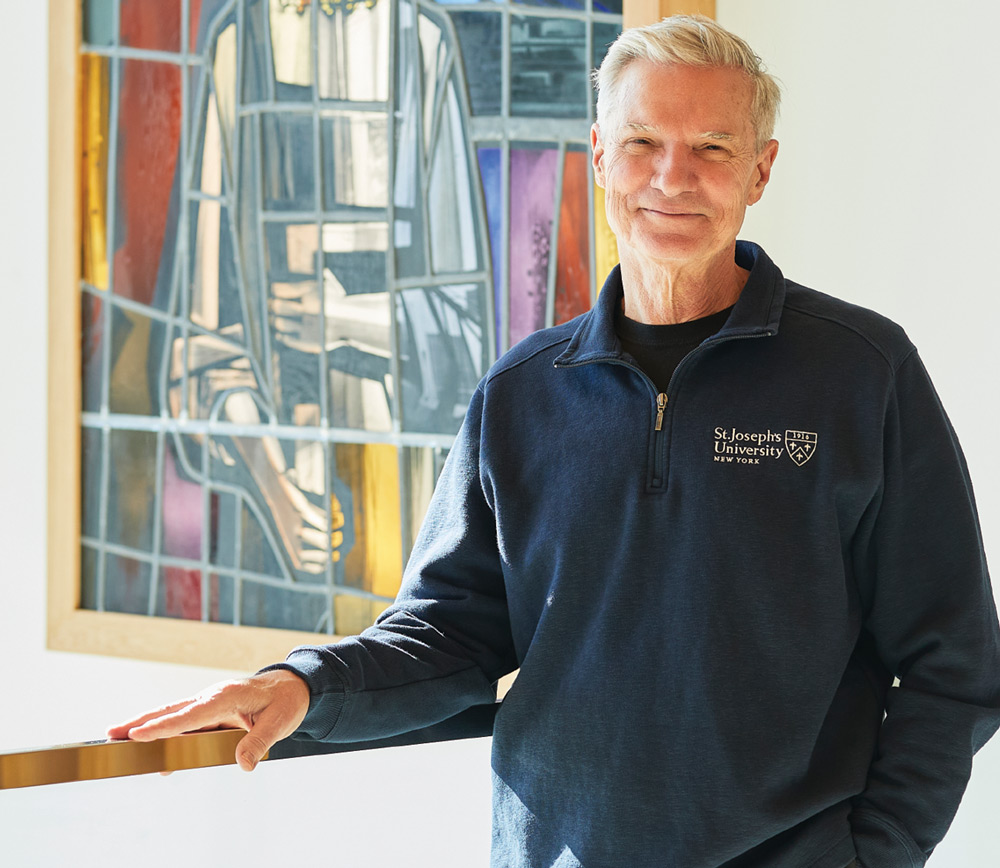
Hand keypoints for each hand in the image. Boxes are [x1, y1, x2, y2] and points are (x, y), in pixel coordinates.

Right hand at [106, 669, 309, 771]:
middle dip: (141, 723)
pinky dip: (165, 734)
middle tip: (111, 734)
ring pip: (173, 716)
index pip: (191, 715)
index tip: (138, 734)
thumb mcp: (281, 722)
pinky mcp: (210, 711)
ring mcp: (209, 703)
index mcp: (227, 696)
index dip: (164, 727)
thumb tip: (243, 765)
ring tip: (116, 739)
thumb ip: (260, 742)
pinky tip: (152, 754)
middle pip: (172, 711)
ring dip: (146, 726)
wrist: (293, 686)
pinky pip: (184, 724)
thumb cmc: (286, 701)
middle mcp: (212, 697)